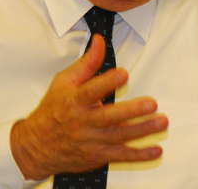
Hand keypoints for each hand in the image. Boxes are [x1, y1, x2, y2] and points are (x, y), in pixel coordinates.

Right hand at [10, 34, 167, 180]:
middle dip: (131, 111)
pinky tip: (156, 150)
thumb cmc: (54, 109)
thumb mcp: (64, 81)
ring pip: (119, 136)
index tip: (123, 74)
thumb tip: (100, 41)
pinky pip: (121, 156)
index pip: (91, 91)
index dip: (107, 82)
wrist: (36, 146)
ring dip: (142, 130)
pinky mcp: (98, 156)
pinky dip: (140, 155)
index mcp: (74, 101)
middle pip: (109, 117)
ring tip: (161, 122)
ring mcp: (92, 141)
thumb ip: (87, 62)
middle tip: (151, 104)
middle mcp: (84, 122)